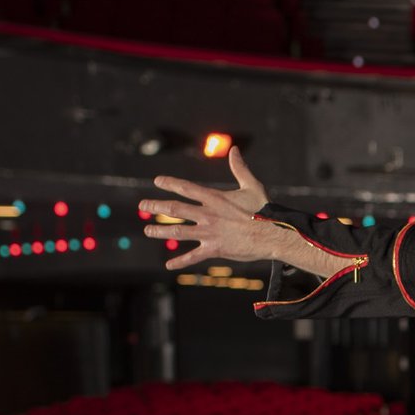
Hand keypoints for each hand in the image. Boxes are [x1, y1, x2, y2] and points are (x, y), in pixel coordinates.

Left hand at [139, 147, 276, 271]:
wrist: (272, 235)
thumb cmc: (264, 210)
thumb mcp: (252, 185)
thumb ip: (240, 168)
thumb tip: (235, 149)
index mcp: (214, 198)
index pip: (186, 188)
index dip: (170, 183)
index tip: (157, 181)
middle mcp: (207, 214)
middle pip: (175, 209)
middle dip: (156, 207)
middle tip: (142, 206)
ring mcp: (209, 233)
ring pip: (178, 232)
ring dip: (160, 231)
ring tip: (147, 231)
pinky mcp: (214, 249)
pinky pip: (193, 256)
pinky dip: (180, 261)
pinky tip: (168, 265)